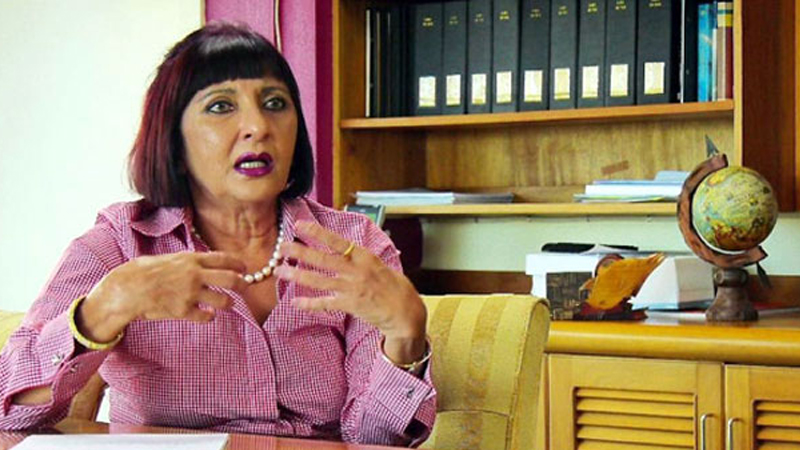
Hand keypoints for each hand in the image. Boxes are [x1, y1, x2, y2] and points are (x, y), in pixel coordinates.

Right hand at [78, 252, 247, 342]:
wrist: (126, 290)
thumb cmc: (141, 272)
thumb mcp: (167, 259)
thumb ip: (185, 261)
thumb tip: (198, 263)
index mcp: (190, 259)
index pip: (223, 258)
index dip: (238, 263)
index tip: (244, 267)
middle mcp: (195, 275)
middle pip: (231, 279)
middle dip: (243, 284)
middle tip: (246, 286)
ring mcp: (190, 294)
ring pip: (223, 300)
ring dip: (227, 303)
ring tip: (226, 303)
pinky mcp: (184, 311)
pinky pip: (206, 317)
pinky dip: (209, 316)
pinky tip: (207, 315)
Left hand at [275, 221, 426, 361]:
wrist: (406, 312)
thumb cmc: (395, 287)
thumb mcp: (379, 265)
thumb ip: (360, 258)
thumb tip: (345, 248)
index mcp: (365, 256)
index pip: (337, 241)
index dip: (317, 232)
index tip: (299, 225)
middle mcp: (357, 270)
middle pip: (323, 259)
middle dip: (300, 251)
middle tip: (282, 246)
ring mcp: (352, 288)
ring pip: (319, 280)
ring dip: (298, 275)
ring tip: (280, 271)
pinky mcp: (350, 305)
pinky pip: (325, 303)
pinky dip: (309, 303)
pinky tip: (295, 302)